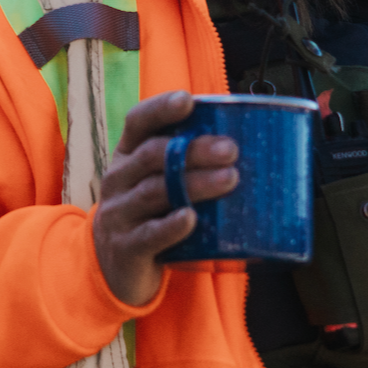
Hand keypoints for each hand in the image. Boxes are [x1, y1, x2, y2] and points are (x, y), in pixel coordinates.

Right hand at [92, 90, 238, 305]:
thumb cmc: (150, 213)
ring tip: (229, 179)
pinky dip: (171, 226)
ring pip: (155, 192)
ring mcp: (119, 213)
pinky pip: (149, 234)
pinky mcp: (126, 247)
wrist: (116, 267)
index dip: (161, 109)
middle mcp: (118, 179)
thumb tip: (251, 141)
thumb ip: (189, 162)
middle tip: (231, 150)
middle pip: (153, 155)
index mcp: (128, 154)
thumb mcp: (159, 181)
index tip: (188, 101)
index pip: (138, 122)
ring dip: (194, 184)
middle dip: (193, 149)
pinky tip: (190, 218)